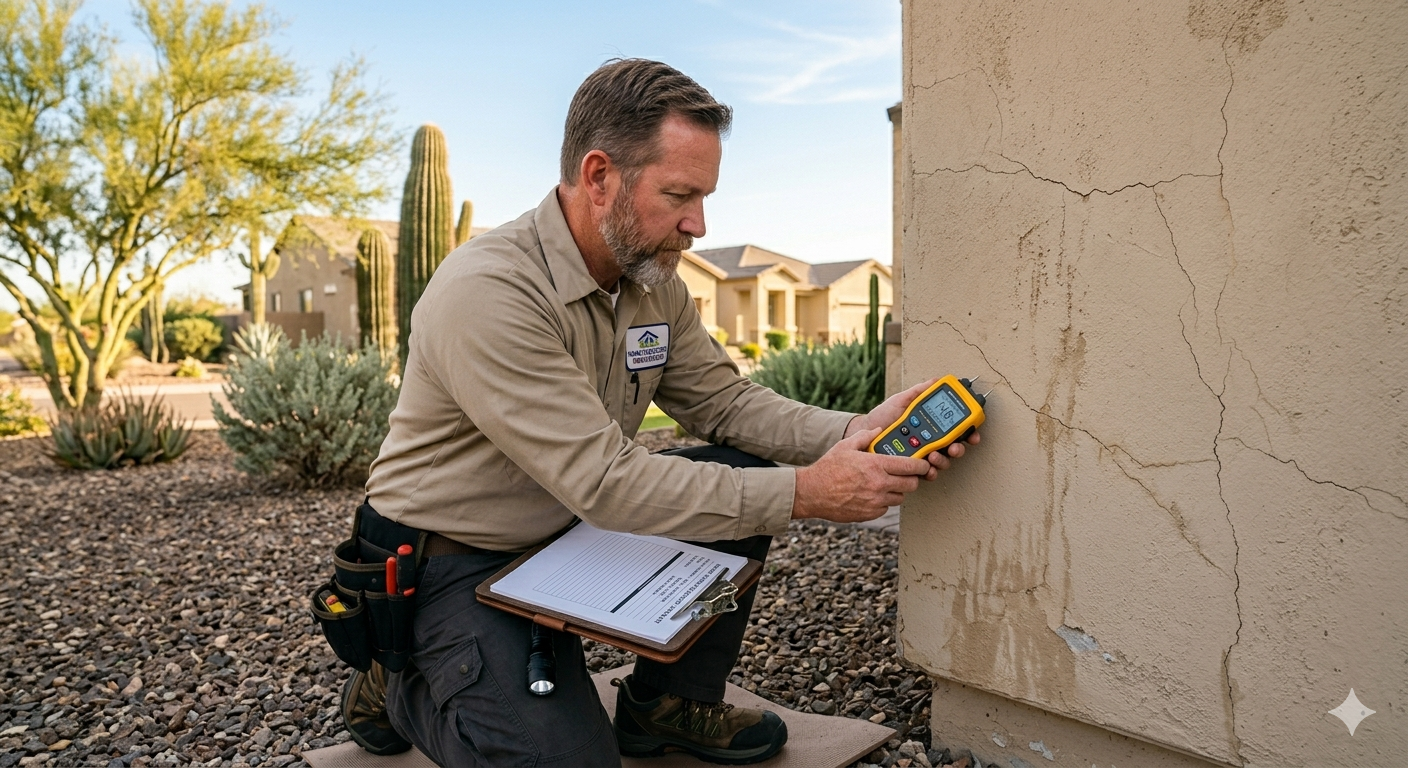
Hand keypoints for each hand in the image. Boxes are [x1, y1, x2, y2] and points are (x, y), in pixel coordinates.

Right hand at [792, 428, 930, 522]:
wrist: (812, 492)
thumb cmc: (828, 468)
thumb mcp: (845, 446)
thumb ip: (865, 437)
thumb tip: (879, 430)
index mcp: (876, 465)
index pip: (911, 466)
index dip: (921, 465)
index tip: (923, 464)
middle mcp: (879, 484)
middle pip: (911, 484)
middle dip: (912, 479)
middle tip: (905, 474)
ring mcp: (875, 501)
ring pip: (900, 497)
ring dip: (897, 491)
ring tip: (885, 484)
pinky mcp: (870, 513)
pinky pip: (885, 508)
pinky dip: (883, 502)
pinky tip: (872, 494)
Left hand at [844, 378, 981, 473]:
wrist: (865, 431)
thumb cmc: (883, 416)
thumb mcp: (901, 401)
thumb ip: (919, 392)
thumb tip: (935, 381)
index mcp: (931, 425)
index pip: (955, 429)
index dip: (968, 432)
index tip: (972, 433)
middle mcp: (930, 441)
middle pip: (954, 448)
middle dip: (958, 449)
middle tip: (953, 447)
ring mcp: (922, 455)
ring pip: (943, 462)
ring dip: (943, 460)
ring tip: (934, 455)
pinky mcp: (911, 468)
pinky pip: (926, 473)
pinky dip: (930, 472)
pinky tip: (926, 468)